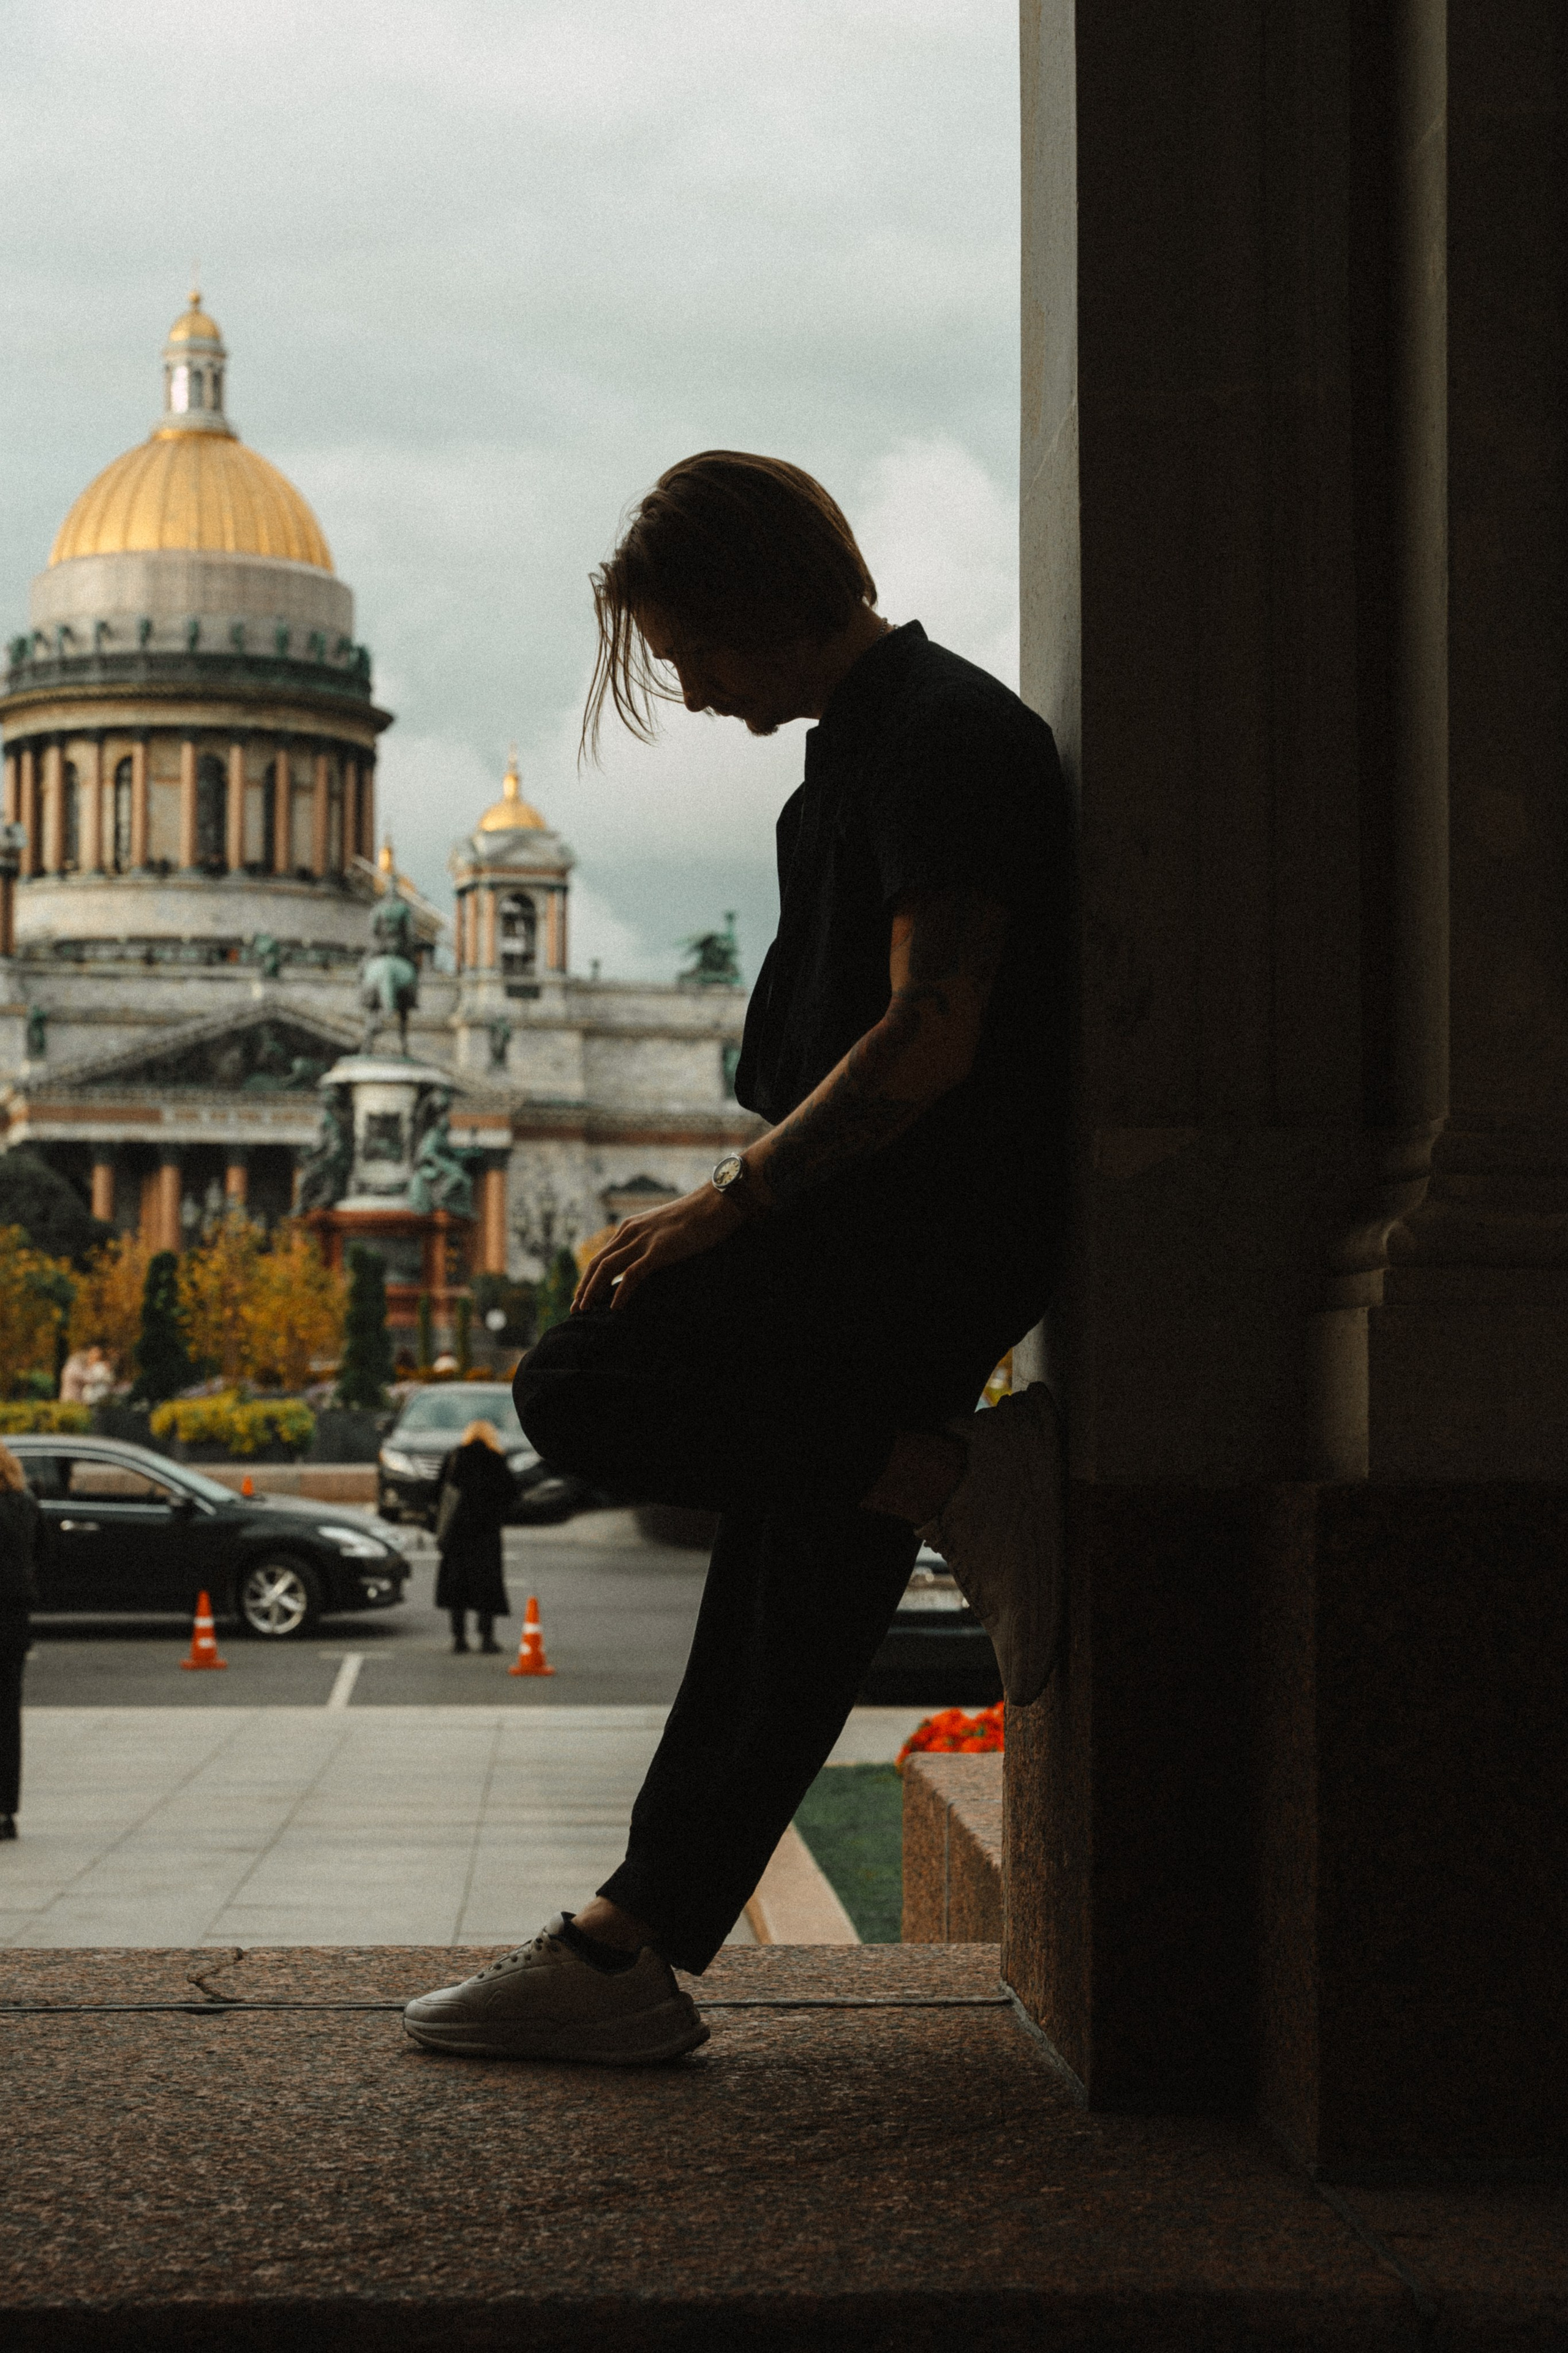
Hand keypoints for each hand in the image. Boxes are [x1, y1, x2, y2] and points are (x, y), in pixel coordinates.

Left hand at [572, 1183, 742, 1312]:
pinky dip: (621, 1292)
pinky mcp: (658, 1250)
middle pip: (597, 1263)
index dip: (588, 1278)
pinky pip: (632, 1274)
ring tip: (585, 1310)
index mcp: (630, 1228)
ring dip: (593, 1291)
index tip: (582, 1297)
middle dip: (584, 1288)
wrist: (717, 1204)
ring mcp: (643, 1240)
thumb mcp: (666, 1229)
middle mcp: (630, 1232)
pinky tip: (615, 1308)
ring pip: (607, 1268)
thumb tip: (649, 1262)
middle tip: (575, 1309)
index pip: (601, 1256)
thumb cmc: (697, 1218)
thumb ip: (652, 1242)